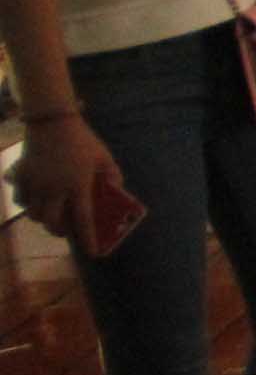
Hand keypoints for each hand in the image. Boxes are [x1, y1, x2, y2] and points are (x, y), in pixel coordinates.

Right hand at [6, 118, 120, 248]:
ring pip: (33, 214)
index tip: (93, 253)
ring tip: (52, 215)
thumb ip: (113, 176)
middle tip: (66, 230)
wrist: (52, 121)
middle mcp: (54, 188)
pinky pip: (20, 198)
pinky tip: (34, 200)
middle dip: (60, 231)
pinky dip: (26, 204)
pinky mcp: (20, 176)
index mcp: (77, 185)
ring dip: (43, 219)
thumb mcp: (104, 157)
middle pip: (52, 223)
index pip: (83, 219)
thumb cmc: (83, 140)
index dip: (88, 238)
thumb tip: (117, 193)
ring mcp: (34, 183)